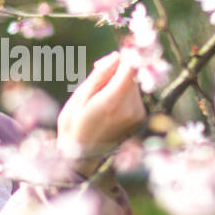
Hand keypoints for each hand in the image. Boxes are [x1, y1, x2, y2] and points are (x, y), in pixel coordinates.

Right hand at [56, 52, 146, 176]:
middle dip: (117, 70)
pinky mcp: (140, 119)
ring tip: (99, 96)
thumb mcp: (79, 99)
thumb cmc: (74, 127)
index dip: (124, 56)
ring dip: (119, 82)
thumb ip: (99, 76)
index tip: (112, 55)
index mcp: (112, 102)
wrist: (82, 159)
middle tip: (96, 76)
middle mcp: (130, 109)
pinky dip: (123, 94)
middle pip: (132, 74)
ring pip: (133, 84)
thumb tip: (116, 56)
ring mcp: (137, 115)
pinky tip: (108, 105)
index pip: (130, 68)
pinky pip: (134, 96)